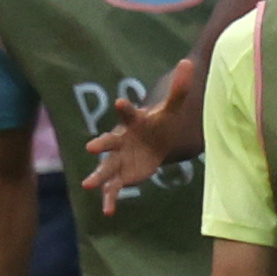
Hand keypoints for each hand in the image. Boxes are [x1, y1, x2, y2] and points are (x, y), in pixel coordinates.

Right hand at [82, 56, 194, 212]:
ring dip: (98, 176)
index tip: (119, 102)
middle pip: (109, 142)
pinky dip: (109, 199)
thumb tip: (188, 63)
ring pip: (106, 167)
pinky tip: (107, 212)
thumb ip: (179, 88)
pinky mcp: (122, 174)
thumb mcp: (173, 108)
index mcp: (133, 122)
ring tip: (88, 185)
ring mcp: (119, 158)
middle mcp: (121, 140)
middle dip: (101, 144)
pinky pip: (113, 188)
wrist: (156, 141)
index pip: (128, 113)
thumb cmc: (161, 123)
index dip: (125, 108)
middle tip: (91, 147)